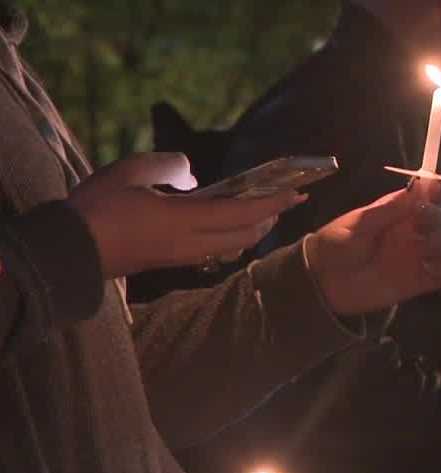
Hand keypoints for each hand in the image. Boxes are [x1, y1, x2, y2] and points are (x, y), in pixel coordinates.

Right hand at [69, 153, 303, 278]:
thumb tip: (190, 175)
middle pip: (245, 235)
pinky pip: (215, 251)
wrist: (69, 251)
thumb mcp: (129, 172)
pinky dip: (234, 238)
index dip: (272, 203)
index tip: (295, 193)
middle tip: (289, 200)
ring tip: (266, 211)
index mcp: (184, 220)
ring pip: (232, 246)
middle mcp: (190, 243)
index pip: (241, 213)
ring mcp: (182, 256)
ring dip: (253, 229)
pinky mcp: (171, 262)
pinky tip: (233, 227)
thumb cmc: (97, 208)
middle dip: (271, 217)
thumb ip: (166, 166)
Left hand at [305, 179, 440, 314]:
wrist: (322, 283)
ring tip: (427, 255)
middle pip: (439, 220)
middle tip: (423, 230)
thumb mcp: (358, 224)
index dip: (434, 193)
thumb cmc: (336, 245)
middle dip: (438, 221)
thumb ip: (388, 209)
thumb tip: (418, 187)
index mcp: (395, 213)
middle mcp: (410, 232)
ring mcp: (416, 256)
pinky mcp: (418, 281)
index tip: (435, 196)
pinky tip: (439, 272)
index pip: (424, 197)